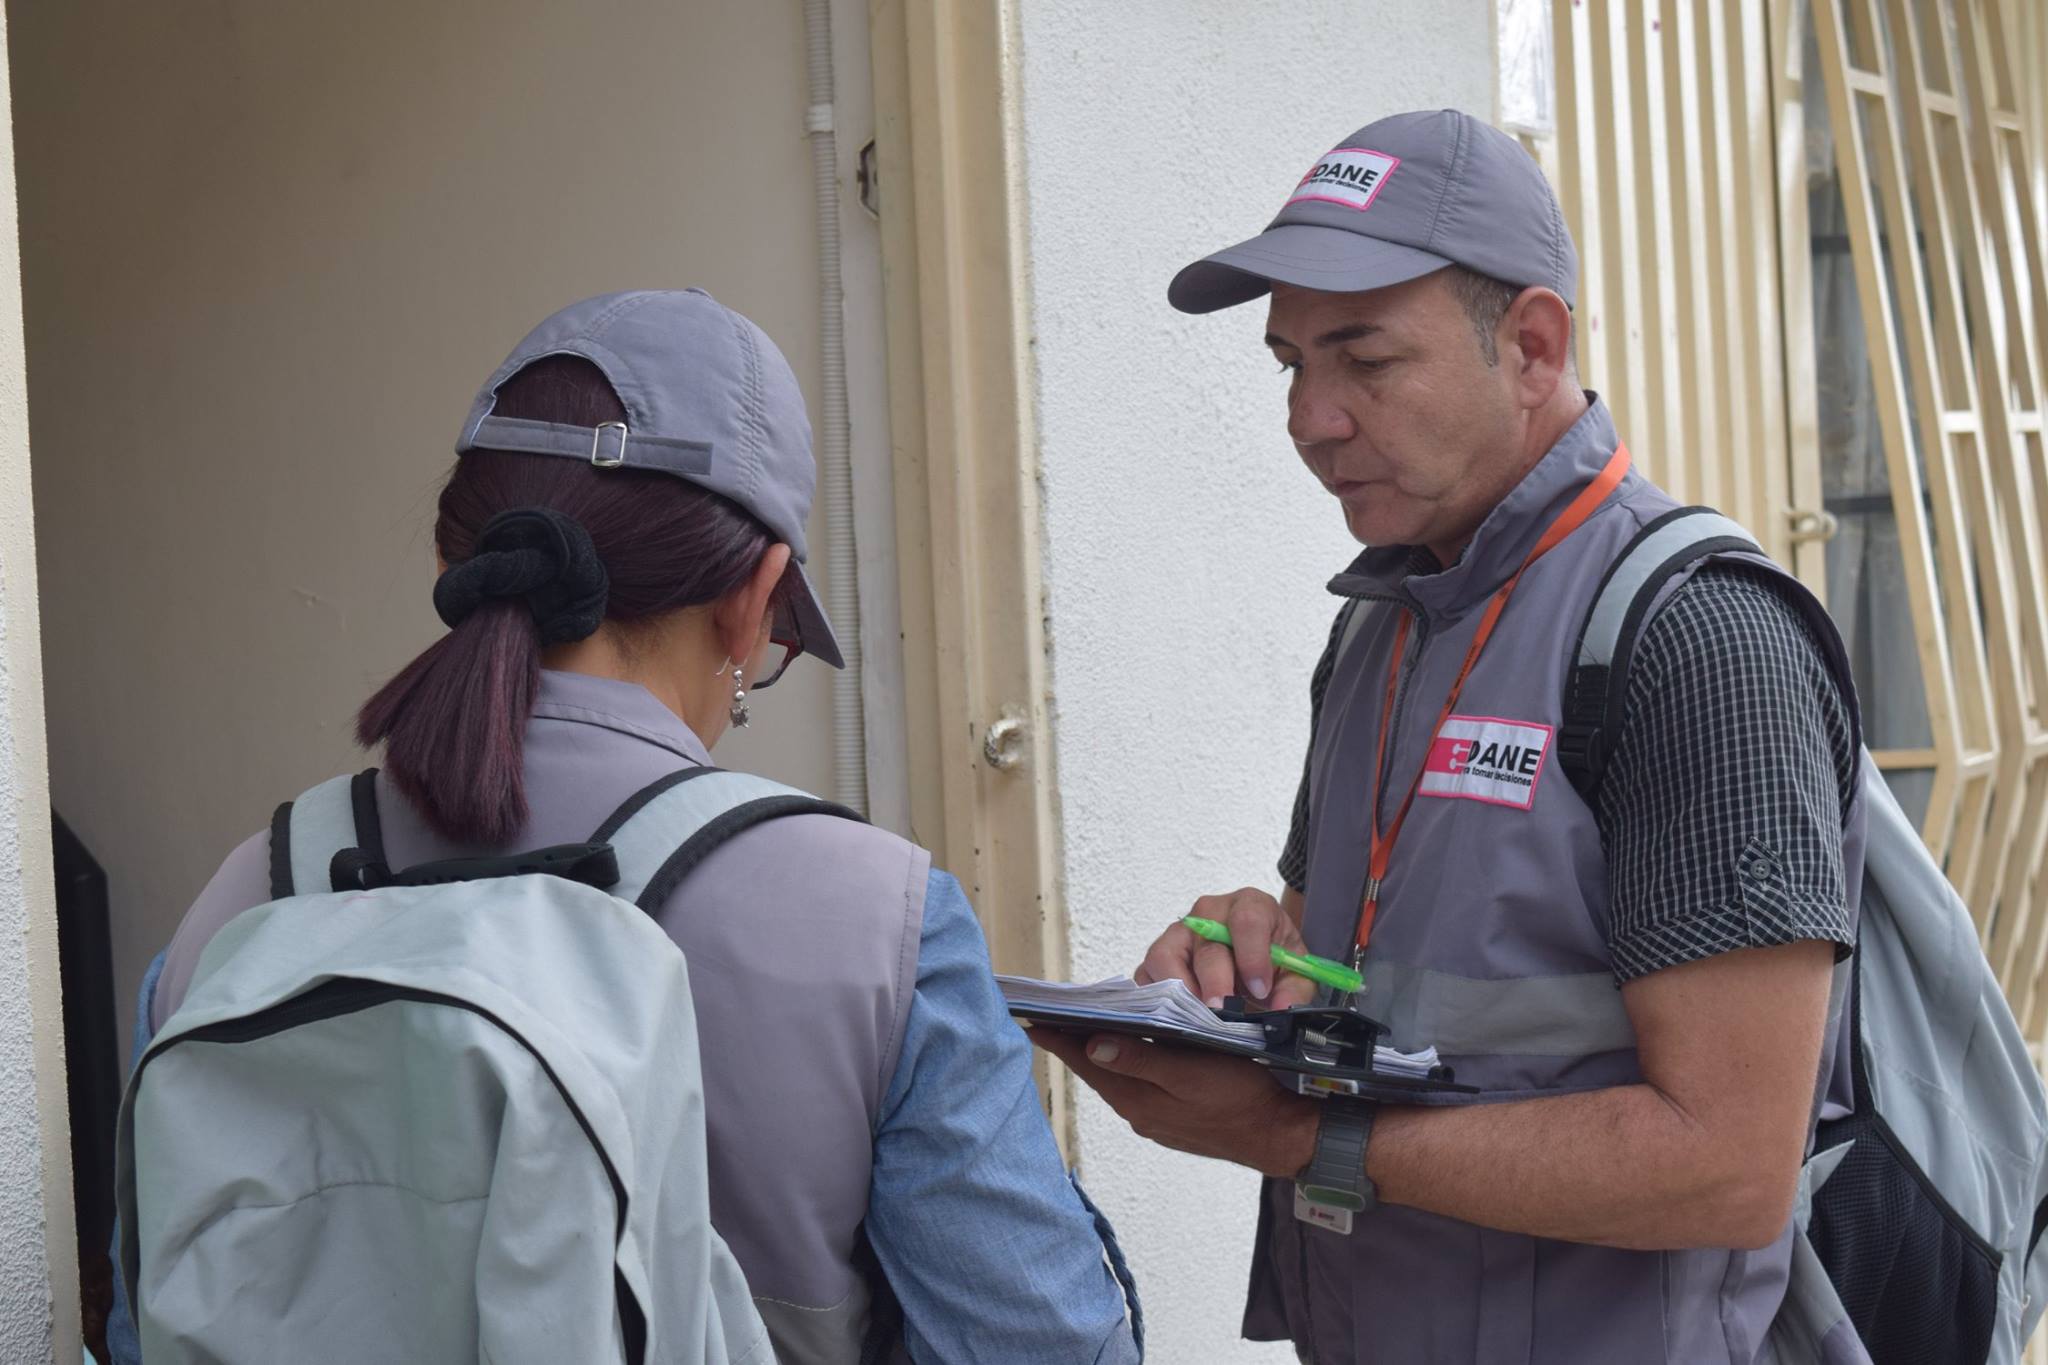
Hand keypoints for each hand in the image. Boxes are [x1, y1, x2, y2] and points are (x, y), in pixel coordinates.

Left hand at [1030, 1027, 1319, 1177]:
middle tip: (1049, 1016)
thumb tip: (1091, 1046)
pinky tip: (1129, 1052)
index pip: (1085, 1061)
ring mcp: (1155, 1119)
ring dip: (1100, 1054)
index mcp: (1137, 1098)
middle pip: (1096, 1070)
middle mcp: (1138, 1112)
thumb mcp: (1191, 1072)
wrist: (1280, 1134)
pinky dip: (1127, 1067)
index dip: (1057, 1038)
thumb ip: (1141, 1061)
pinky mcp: (1172, 1121)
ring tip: (1082, 1027)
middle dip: (1073, 1043)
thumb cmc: (1241, 1094)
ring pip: (1117, 1079)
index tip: (1029, 1017)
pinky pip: (1138, 1088)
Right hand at [1134, 887, 1319, 1010]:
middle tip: (1223, 1011)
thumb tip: (1281, 1010)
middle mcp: (1209, 913)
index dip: (1252, 956)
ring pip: (1165, 954)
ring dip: (1181, 989)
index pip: (1247, 920)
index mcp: (1250, 906)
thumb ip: (1294, 990)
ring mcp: (1178, 932)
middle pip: (1206, 943)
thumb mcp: (1295, 972)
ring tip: (1200, 1016)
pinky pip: (1146, 974)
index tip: (1259, 989)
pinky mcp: (1158, 956)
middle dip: (1214, 981)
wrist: (1254, 957)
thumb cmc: (1273, 959)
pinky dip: (1158, 999)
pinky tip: (1180, 1017)